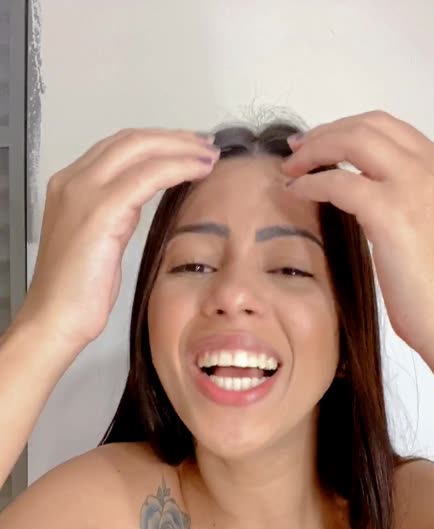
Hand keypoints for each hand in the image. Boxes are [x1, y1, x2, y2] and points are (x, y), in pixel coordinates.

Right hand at [22, 128, 219, 351]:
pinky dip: (177, 167)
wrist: (56, 318)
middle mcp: (73, 180)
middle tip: (207, 145)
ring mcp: (84, 191)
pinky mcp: (101, 210)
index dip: (157, 143)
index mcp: (71, 186)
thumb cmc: (78, 293)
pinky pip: (147, 175)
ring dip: (181, 148)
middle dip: (174, 138)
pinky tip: (198, 171)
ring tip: (210, 155)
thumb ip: (116, 215)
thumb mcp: (100, 241)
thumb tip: (140, 201)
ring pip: (140, 150)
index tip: (189, 148)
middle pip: (131, 140)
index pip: (118, 148)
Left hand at [282, 110, 433, 353]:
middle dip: (326, 134)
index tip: (321, 144)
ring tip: (291, 170)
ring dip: (314, 151)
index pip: (390, 128)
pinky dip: (311, 183)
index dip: (348, 130)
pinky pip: (338, 181)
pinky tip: (297, 193)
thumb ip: (405, 199)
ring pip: (353, 141)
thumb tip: (363, 191)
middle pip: (369, 125)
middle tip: (297, 152)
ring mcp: (415, 187)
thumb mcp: (429, 227)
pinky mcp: (391, 213)